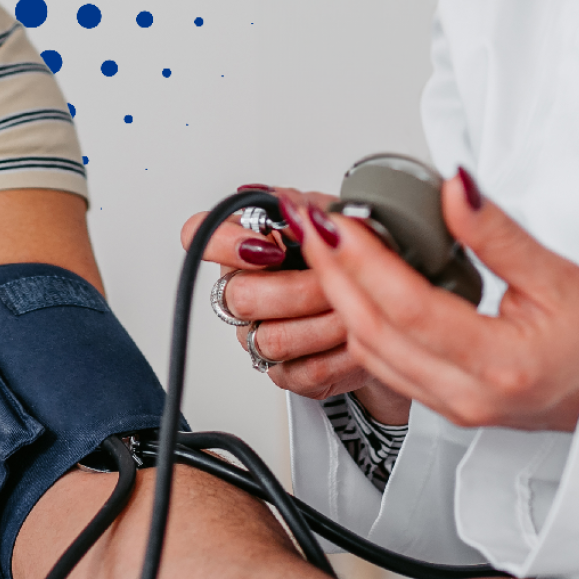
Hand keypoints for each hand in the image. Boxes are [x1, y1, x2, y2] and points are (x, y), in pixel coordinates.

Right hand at [182, 189, 408, 415]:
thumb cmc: (345, 256)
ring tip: (353, 306)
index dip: (226, 243)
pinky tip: (355, 335)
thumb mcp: (331, 215)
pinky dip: (339, 352)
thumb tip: (288, 204)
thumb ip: (306, 206)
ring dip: (322, 321)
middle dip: (295, 288)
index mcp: (243, 245)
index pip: (200, 236)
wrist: (377, 306)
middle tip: (332, 280)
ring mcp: (260, 336)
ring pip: (272, 338)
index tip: (270, 247)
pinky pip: (306, 371)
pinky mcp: (289, 373)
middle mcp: (242, 292)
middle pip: (239, 296)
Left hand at [289, 170, 578, 434]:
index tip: (338, 218)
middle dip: (333, 272)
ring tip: (321, 244)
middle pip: (375, 332)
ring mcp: (455, 407)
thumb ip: (497, 231)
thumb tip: (455, 186)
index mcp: (500, 364)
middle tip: (310, 222)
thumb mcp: (559, 274)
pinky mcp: (448, 406)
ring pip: (372, 354)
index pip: (409, 308)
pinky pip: (386, 367)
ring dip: (339, 296)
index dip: (364, 260)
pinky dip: (359, 323)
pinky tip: (350, 287)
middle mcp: (469, 395)